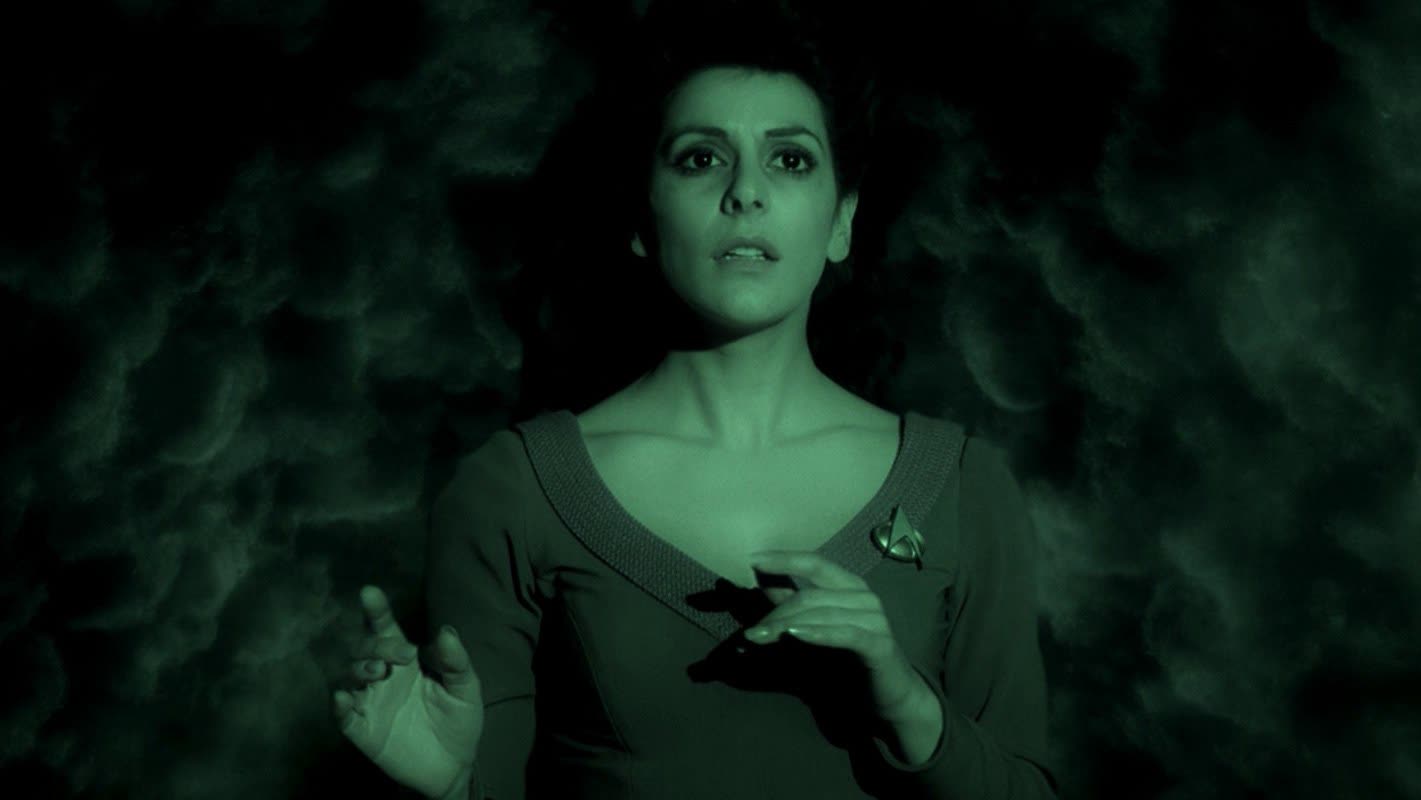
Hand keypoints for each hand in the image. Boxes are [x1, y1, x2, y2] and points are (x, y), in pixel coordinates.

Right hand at [331, 586, 485, 798]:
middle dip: (375, 644)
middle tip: (402, 654)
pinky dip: (339, 706)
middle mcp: (382, 677)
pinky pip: (342, 717)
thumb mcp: (465, 688)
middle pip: (362, 649)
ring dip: (356, 668)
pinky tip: (346, 698)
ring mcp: (370, 703)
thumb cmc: (458, 720)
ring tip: (377, 672)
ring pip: (345, 677)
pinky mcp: (363, 732)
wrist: (454, 766)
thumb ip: (455, 661)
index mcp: (405, 660)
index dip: (375, 610)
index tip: (370, 592)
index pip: (385, 628)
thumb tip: (445, 631)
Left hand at [744, 551, 928, 723]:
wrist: (889, 695)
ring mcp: (875, 619)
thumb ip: (791, 607)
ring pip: (822, 615)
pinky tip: (795, 635)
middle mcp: (864, 597)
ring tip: (759, 638)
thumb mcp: (814, 629)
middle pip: (811, 596)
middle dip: (776, 613)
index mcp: (849, 586)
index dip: (785, 559)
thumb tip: (760, 583)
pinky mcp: (879, 644)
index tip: (753, 559)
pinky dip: (818, 633)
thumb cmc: (850, 659)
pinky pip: (845, 634)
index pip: (816, 563)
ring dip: (786, 627)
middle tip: (750, 632)